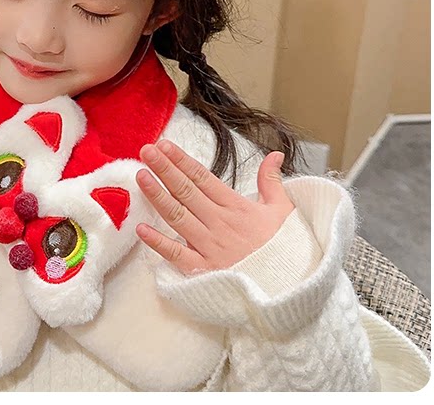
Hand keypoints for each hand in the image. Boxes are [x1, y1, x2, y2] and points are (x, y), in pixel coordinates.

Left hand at [135, 139, 293, 273]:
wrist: (293, 288)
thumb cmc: (285, 248)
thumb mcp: (283, 210)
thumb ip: (272, 181)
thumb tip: (274, 154)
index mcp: (236, 207)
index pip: (202, 178)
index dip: (182, 160)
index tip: (164, 145)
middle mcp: (220, 224)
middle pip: (186, 192)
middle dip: (164, 169)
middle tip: (146, 151)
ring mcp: (210, 247)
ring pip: (178, 217)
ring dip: (158, 196)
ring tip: (141, 176)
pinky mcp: (204, 271)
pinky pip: (178, 255)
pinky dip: (158, 243)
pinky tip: (141, 228)